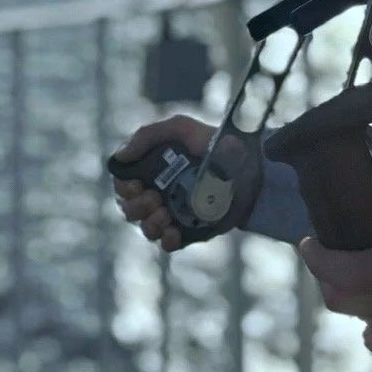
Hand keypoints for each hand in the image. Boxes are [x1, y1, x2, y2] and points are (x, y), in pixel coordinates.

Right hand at [110, 115, 261, 251]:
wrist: (251, 165)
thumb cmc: (215, 142)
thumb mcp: (182, 128)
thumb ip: (149, 135)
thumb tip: (120, 157)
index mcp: (153, 170)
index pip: (123, 185)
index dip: (123, 188)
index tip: (135, 185)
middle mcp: (159, 193)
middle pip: (130, 209)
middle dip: (136, 206)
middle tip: (153, 198)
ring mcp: (173, 212)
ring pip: (146, 228)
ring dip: (149, 223)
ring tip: (164, 213)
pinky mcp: (189, 229)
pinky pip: (168, 243)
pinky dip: (166, 240)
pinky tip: (173, 232)